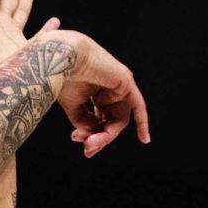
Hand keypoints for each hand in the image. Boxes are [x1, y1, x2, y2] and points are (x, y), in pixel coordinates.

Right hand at [59, 40, 151, 157]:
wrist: (63, 58)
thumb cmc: (63, 76)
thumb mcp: (73, 106)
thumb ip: (84, 122)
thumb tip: (92, 136)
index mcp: (94, 91)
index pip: (98, 118)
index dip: (90, 133)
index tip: (76, 139)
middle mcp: (108, 88)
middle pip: (109, 121)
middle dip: (99, 137)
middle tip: (87, 149)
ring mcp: (118, 85)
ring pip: (118, 119)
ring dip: (106, 135)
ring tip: (91, 144)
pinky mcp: (126, 82)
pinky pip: (138, 106)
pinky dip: (142, 122)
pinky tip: (144, 139)